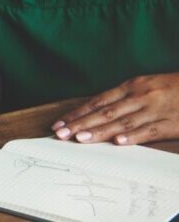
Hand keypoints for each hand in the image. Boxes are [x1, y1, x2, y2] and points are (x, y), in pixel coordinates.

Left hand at [52, 72, 178, 144]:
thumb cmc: (170, 88)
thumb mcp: (144, 86)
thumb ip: (122, 98)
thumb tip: (96, 112)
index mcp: (131, 86)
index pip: (97, 101)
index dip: (77, 113)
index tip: (60, 123)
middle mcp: (139, 97)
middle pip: (105, 112)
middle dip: (81, 123)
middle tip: (61, 134)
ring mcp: (154, 110)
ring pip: (122, 123)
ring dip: (100, 131)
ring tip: (81, 139)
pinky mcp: (170, 124)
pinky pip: (149, 131)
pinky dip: (132, 137)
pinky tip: (118, 142)